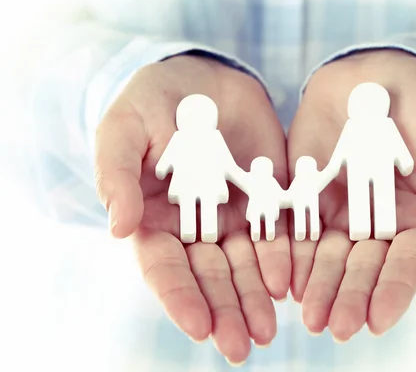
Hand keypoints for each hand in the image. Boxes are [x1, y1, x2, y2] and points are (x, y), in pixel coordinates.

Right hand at [94, 55, 288, 363]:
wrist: (203, 76)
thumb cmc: (152, 100)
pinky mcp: (267, 200)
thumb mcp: (125, 128)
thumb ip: (118, 174)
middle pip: (210, 277)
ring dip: (255, 299)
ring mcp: (233, 216)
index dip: (180, 297)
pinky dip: (284, 259)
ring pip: (245, 266)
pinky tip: (291, 283)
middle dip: (225, 311)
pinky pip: (277, 235)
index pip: (165, 268)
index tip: (198, 327)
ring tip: (269, 330)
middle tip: (243, 346)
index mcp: (155, 219)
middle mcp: (195, 228)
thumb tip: (117, 227)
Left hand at [288, 49, 415, 340]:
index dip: (396, 290)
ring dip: (320, 288)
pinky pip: (298, 230)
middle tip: (337, 328)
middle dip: (351, 298)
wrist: (372, 71)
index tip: (378, 320)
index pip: (409, 262)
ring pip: (329, 259)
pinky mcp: (308, 197)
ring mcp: (342, 213)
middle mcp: (380, 225)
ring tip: (309, 316)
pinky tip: (284, 278)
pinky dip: (292, 255)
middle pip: (365, 269)